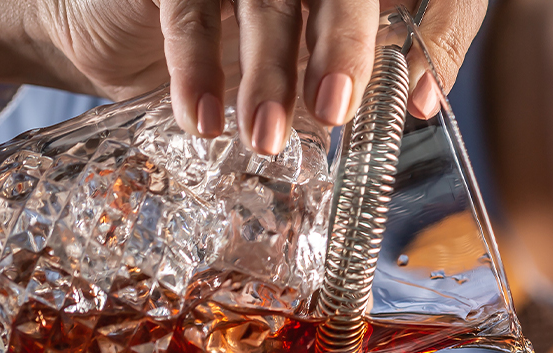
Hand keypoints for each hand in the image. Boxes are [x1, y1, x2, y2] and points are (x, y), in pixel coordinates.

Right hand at [0, 0, 488, 147]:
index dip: (431, 36)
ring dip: (265, 70)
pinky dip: (195, 67)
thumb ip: (359, 72)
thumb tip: (418, 101)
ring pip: (265, 0)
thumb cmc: (236, 53)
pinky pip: (189, 10)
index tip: (422, 103)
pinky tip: (201, 122)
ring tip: (265, 138)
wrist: (120, 31)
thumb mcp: (304, 68)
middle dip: (341, 43)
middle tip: (336, 109)